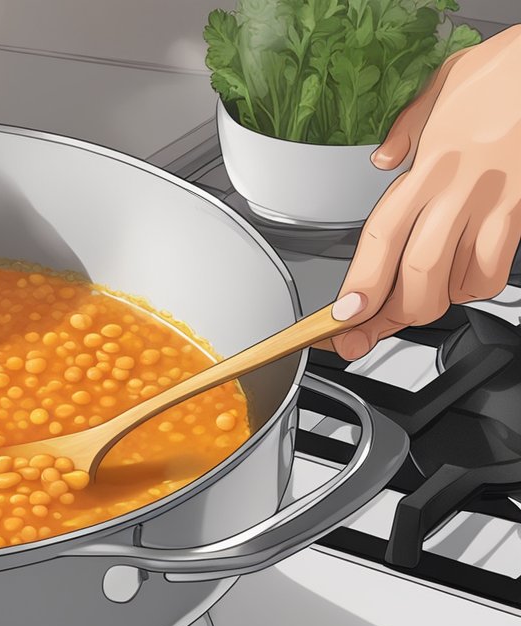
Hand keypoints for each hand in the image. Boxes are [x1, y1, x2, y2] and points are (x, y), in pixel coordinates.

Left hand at [332, 24, 520, 360]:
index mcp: (426, 166)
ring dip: (432, 301)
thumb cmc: (504, 75)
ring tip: (414, 300)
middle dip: (393, 313)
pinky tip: (461, 279)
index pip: (382, 239)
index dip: (361, 285)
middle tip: (372, 328)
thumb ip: (406, 131)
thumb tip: (384, 161)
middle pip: (418, 274)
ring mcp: (494, 205)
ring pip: (455, 281)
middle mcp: (458, 190)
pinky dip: (473, 287)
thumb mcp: (439, 91)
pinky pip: (492, 271)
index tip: (344, 315)